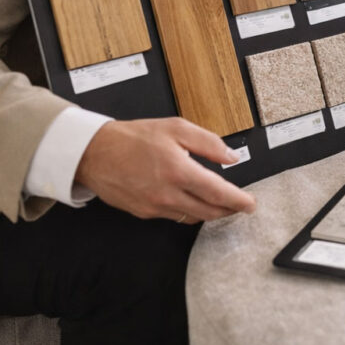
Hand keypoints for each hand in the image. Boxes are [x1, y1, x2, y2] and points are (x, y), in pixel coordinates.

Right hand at [75, 118, 256, 222]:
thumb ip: (208, 143)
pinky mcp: (143, 212)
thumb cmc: (133, 138)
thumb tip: (231, 157)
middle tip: (240, 204)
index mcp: (179, 171)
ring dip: (209, 212)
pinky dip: (188, 210)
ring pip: (192, 217)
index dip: (238, 201)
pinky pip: (174, 216)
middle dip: (228, 210)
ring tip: (219, 202)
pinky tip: (192, 200)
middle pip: (209, 211)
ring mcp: (154, 207)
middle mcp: (167, 194)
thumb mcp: (176, 128)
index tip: (251, 204)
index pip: (218, 193)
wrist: (94, 153)